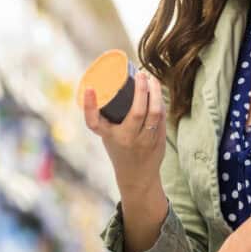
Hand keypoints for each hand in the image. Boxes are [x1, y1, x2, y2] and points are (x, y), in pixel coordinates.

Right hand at [82, 71, 165, 192]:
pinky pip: (161, 118)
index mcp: (108, 137)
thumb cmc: (120, 149)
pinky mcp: (158, 141)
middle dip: (141, 89)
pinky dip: (160, 103)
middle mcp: (126, 139)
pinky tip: (158, 92)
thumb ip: (109, 115)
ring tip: (153, 79)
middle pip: (137, 112)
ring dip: (156, 93)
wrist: (137, 177)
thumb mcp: (108, 135)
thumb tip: (117, 83)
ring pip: (155, 114)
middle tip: (141, 74)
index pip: (94, 123)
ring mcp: (144, 141)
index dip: (89, 105)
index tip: (90, 88)